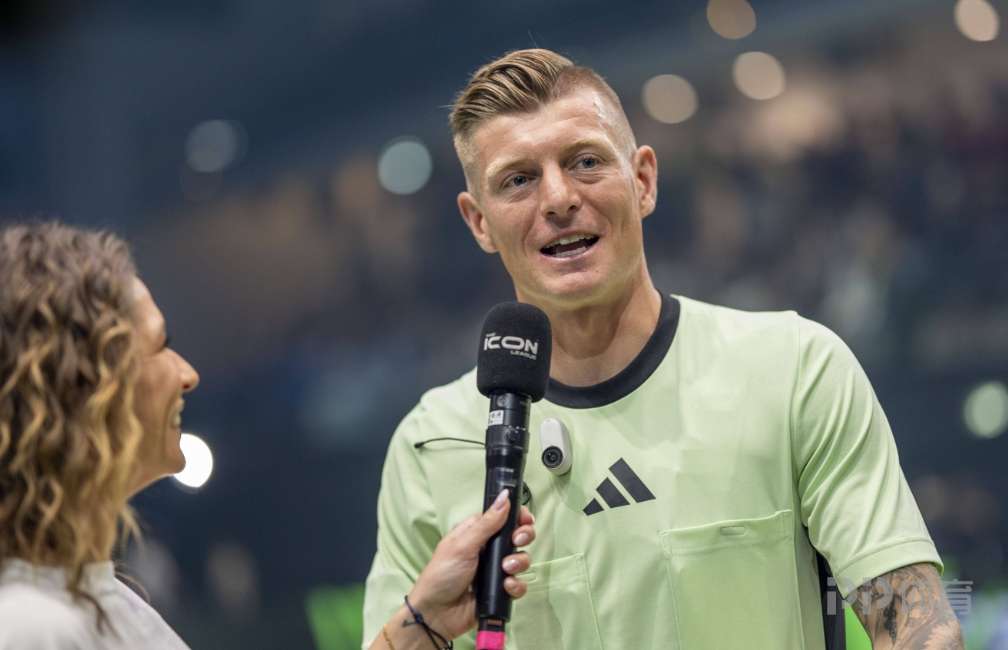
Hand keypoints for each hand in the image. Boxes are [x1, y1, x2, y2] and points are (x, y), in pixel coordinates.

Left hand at [407, 489, 535, 639]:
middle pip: (518, 536)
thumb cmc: (442, 574)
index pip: (504, 517)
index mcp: (477, 533)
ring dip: (518, 562)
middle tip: (516, 542)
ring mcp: (495, 570)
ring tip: (506, 569)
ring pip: (521, 560)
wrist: (436, 614)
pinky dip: (516, 585)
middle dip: (523, 537)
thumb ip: (487, 523)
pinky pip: (519, 585)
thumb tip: (505, 496)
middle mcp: (489, 549)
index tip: (525, 519)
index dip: (518, 516)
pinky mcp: (500, 591)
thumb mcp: (462, 545)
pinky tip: (506, 587)